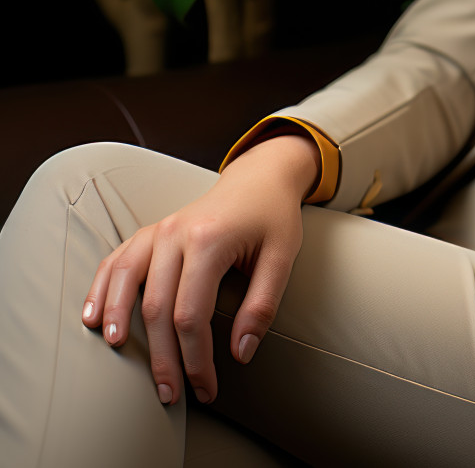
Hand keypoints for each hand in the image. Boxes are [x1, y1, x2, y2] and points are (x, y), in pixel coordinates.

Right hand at [80, 133, 318, 404]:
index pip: (192, 315)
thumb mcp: (282, 258)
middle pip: (156, 307)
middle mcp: (176, 234)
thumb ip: (262, 305)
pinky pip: (116, 261)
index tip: (206, 389)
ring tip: (119, 356)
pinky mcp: (149, 232)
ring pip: (126, 282)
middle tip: (170, 395)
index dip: (196, 359)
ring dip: (118, 322)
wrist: (259, 179)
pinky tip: (92, 317)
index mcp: (210, 241)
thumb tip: (240, 354)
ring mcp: (158, 231)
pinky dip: (100, 289)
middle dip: (162, 357)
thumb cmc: (274, 219)